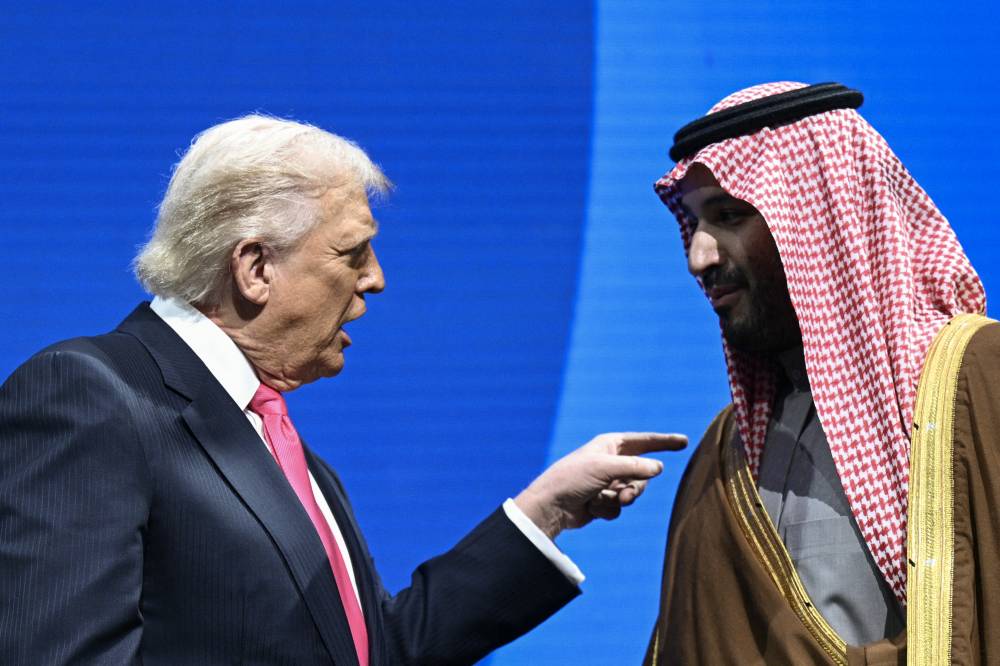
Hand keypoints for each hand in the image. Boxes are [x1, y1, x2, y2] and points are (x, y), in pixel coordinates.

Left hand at [514, 432, 687, 539]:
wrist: (551, 506)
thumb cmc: (573, 479)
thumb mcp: (605, 467)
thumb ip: (635, 467)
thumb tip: (659, 468)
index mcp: (609, 445)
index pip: (643, 441)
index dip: (664, 441)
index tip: (684, 441)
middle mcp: (610, 462)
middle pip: (642, 475)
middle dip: (635, 488)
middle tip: (624, 495)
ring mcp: (607, 482)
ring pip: (632, 493)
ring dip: (620, 500)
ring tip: (602, 500)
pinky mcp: (603, 501)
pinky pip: (619, 507)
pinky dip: (608, 509)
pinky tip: (591, 508)